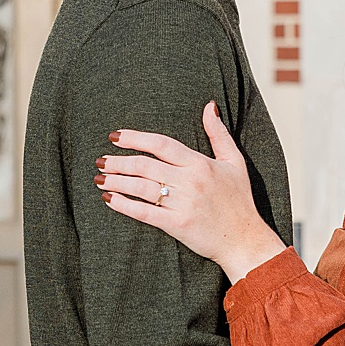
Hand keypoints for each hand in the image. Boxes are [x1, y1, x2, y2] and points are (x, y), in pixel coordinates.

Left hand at [97, 102, 287, 280]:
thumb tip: (209, 106)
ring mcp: (182, 204)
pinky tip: (109, 199)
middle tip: (100, 159)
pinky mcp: (176, 225)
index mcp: (200, 163)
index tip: (115, 136)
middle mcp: (189, 181)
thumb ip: (218, 134)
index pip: (161, 144)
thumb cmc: (239, 200)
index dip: (135, 138)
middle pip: (145, 166)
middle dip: (118, 161)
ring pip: (141, 187)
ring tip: (99, 177)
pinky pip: (144, 212)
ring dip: (116, 181)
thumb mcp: (234, 161)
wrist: (245, 239)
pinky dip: (124, 205)